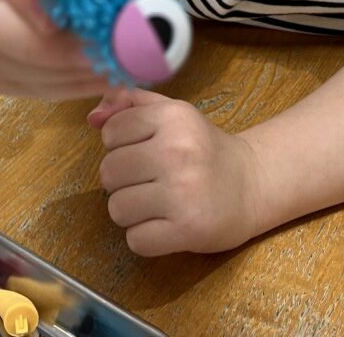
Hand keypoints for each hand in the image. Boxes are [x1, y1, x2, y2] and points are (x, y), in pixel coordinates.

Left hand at [88, 89, 263, 255]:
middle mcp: (177, 151)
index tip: (140, 149)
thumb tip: (92, 118)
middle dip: (121, 180)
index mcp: (173, 117)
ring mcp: (182, 192)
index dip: (118, 144)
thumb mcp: (172, 113)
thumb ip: (130, 103)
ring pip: (117, 208)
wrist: (250, 184)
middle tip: (147, 180)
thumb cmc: (203, 146)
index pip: (111, 132)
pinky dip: (145, 237)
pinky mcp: (188, 229)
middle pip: (108, 172)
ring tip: (155, 202)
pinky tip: (164, 225)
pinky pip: (136, 240)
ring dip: (130, 210)